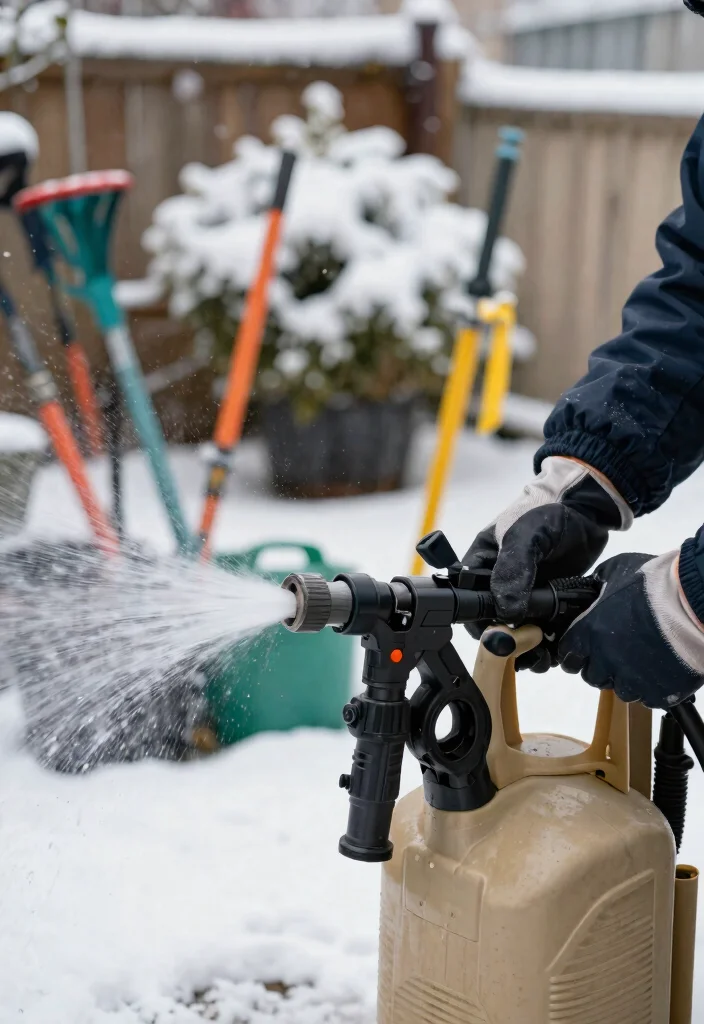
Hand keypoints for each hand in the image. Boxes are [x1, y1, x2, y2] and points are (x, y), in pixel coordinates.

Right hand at [463, 455, 630, 670]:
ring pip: (515, 630)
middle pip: (491, 623)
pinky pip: (539, 629)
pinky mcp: (544, 602)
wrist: (587, 511)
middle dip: (504, 640)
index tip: (499, 635)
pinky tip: (554, 643)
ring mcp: (522, 594)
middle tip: (525, 645)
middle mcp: (497, 582)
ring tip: (541, 650)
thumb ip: (513, 570)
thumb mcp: (525, 536)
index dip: (480, 622)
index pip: (468, 602)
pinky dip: (546, 641)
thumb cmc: (547, 512)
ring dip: (526, 646)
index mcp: (480, 564)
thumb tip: (507, 610)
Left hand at [558, 551, 703, 708]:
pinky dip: (651, 688)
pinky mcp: (658, 692)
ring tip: (642, 661)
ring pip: (621, 690)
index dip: (575, 654)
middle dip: (601, 666)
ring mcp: (633, 679)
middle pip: (593, 676)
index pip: (568, 656)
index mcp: (590, 633)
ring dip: (627, 678)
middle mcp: (606, 659)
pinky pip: (647, 698)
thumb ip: (599, 585)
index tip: (582, 651)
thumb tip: (594, 587)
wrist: (694, 602)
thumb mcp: (615, 571)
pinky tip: (660, 670)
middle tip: (617, 653)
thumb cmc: (655, 583)